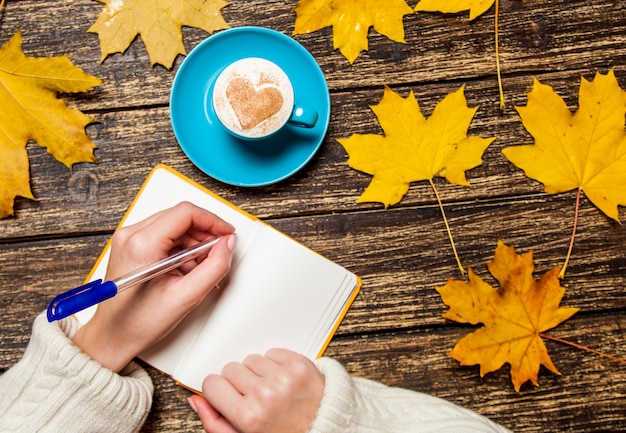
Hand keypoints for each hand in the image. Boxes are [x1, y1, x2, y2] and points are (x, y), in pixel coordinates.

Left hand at [72, 201, 236, 371]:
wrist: (113, 337)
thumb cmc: (138, 322)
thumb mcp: (186, 297)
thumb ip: (214, 267)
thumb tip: (227, 245)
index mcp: (141, 244)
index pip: (185, 213)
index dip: (213, 221)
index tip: (226, 234)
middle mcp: (131, 235)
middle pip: (180, 217)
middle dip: (205, 233)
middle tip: (218, 253)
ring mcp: (129, 239)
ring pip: (174, 226)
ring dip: (194, 243)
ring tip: (202, 269)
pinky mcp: (131, 246)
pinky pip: (165, 236)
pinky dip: (182, 249)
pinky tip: (188, 270)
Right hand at [189, 349, 323, 432]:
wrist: (327, 432)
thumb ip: (215, 423)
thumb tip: (197, 400)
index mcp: (247, 416)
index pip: (211, 383)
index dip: (218, 392)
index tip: (228, 397)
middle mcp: (265, 394)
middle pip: (230, 369)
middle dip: (238, 383)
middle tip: (253, 398)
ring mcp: (284, 377)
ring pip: (251, 359)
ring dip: (258, 373)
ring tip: (271, 391)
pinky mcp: (300, 364)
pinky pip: (273, 352)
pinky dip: (276, 364)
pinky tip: (282, 382)